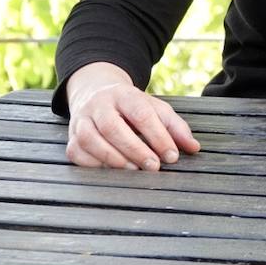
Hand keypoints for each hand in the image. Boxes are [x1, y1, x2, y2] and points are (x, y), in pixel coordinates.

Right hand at [64, 62, 199, 169]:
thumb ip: (176, 127)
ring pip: (90, 139)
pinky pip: (76, 152)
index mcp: (125, 94)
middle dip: (135, 149)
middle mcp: (100, 105)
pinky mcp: (71, 137)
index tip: (171, 156)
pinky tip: (111, 171)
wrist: (97, 93)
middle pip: (113, 127)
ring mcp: (81, 120)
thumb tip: (194, 148)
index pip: (142, 114)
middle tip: (153, 167)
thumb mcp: (156, 109)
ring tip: (133, 171)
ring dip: (113, 158)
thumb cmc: (132, 107)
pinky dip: (93, 164)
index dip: (157, 136)